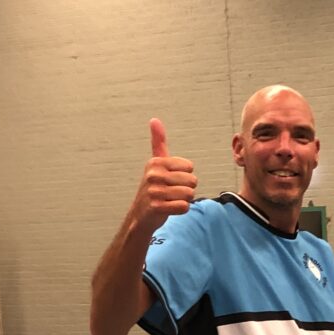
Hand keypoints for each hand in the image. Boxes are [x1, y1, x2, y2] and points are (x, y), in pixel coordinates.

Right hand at [130, 118, 197, 232]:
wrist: (141, 215)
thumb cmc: (153, 188)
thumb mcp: (155, 164)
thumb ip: (158, 142)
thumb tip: (154, 120)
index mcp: (156, 162)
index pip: (190, 167)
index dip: (185, 176)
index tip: (172, 180)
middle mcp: (154, 175)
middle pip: (192, 181)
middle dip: (186, 189)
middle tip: (172, 192)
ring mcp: (154, 192)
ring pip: (189, 195)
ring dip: (184, 200)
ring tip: (171, 200)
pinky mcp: (157, 207)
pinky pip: (184, 207)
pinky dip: (181, 210)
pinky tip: (170, 208)